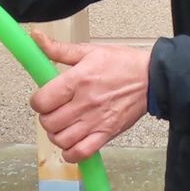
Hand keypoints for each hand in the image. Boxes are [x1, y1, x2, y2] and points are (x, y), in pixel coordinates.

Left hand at [30, 31, 152, 162]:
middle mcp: (85, 103)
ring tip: (63, 126)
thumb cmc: (123, 64)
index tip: (43, 98)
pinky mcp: (106, 134)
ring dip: (57, 135)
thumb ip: (59, 49)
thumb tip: (36, 37)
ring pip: (61, 140)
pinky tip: (72, 143)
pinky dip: (71, 153)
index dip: (37, 101)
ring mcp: (96, 121)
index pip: (41, 101)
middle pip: (48, 122)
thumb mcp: (90, 51)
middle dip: (46, 117)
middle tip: (54, 111)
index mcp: (78, 80)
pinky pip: (80, 153)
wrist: (153, 79)